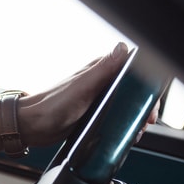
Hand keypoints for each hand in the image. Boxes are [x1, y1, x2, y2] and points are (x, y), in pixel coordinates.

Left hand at [19, 41, 143, 147]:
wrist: (33, 126)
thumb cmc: (53, 104)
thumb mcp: (82, 86)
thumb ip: (103, 68)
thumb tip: (122, 49)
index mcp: (99, 71)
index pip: (133, 71)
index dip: (146, 85)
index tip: (150, 101)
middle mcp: (100, 83)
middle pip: (133, 91)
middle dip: (144, 106)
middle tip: (145, 121)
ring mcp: (98, 100)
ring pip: (126, 106)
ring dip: (135, 117)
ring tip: (136, 131)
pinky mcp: (94, 115)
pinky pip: (115, 118)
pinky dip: (124, 126)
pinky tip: (125, 135)